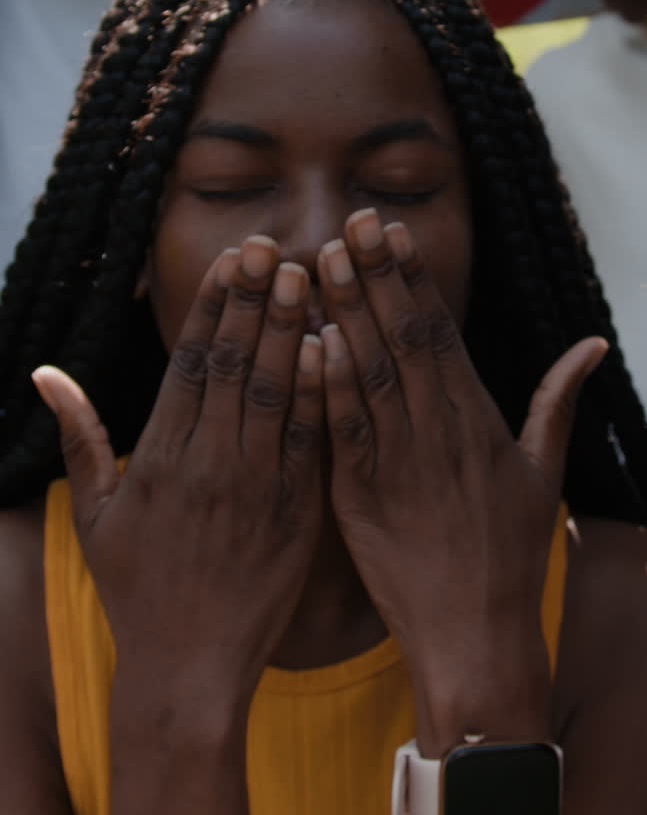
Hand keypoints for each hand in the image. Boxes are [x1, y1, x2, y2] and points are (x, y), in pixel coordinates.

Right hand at [33, 237, 323, 705]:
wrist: (188, 669)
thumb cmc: (138, 589)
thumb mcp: (94, 515)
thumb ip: (79, 437)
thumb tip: (44, 373)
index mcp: (159, 456)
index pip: (188, 362)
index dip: (211, 306)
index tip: (230, 259)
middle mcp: (206, 462)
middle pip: (231, 364)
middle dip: (251, 300)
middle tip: (271, 245)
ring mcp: (254, 486)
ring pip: (272, 391)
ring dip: (289, 329)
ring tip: (304, 276)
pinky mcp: (294, 511)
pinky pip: (308, 440)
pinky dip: (319, 391)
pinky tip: (334, 347)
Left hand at [318, 208, 606, 754]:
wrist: (476, 632)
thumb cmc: (510, 551)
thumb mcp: (543, 471)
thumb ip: (558, 400)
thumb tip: (595, 345)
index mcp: (474, 415)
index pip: (440, 328)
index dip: (413, 275)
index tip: (392, 229)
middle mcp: (436, 427)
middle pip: (402, 335)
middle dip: (376, 274)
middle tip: (351, 219)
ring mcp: (397, 459)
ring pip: (369, 370)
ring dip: (345, 311)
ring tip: (322, 259)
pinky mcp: (360, 495)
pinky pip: (343, 429)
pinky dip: (328, 383)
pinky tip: (309, 340)